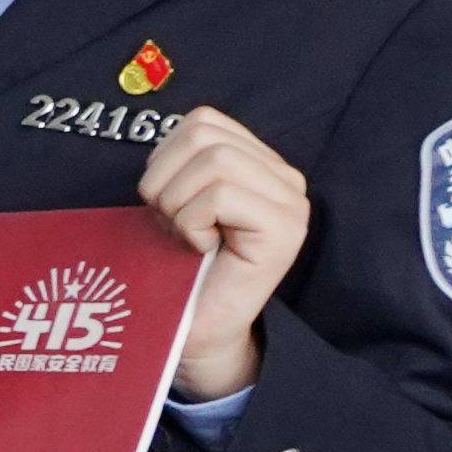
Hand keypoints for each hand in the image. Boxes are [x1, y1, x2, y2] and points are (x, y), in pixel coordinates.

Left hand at [137, 105, 310, 396]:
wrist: (196, 331)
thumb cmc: (179, 268)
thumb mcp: (175, 201)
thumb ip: (181, 162)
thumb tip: (161, 138)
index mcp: (259, 163)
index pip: (202, 120)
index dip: (163, 157)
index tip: (163, 201)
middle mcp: (283, 177)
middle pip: (203, 134)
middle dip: (164, 178)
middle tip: (169, 221)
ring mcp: (290, 202)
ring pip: (214, 161)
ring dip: (176, 202)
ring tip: (185, 234)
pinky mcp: (284, 229)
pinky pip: (221, 196)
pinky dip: (192, 222)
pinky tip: (201, 248)